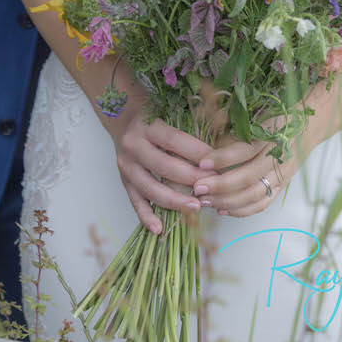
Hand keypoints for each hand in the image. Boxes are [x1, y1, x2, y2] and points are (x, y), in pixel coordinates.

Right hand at [113, 114, 219, 233]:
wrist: (122, 118)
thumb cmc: (152, 116)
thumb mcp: (167, 113)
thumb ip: (186, 130)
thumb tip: (218, 150)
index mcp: (147, 126)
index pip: (175, 141)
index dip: (197, 153)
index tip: (217, 165)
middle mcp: (133, 145)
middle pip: (164, 166)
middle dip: (191, 179)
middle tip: (213, 187)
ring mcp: (126, 165)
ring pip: (150, 188)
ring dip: (174, 201)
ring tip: (196, 207)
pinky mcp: (123, 181)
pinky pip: (135, 201)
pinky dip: (146, 216)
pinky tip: (159, 228)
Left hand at [191, 116, 316, 218]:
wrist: (309, 126)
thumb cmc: (278, 117)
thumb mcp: (259, 116)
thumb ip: (237, 130)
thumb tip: (210, 143)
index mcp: (270, 135)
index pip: (244, 150)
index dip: (222, 158)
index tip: (202, 163)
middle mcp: (277, 156)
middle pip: (247, 176)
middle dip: (220, 185)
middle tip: (198, 187)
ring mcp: (281, 173)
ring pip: (254, 194)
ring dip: (227, 200)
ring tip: (206, 201)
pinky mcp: (283, 185)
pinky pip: (262, 203)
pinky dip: (242, 209)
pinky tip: (223, 209)